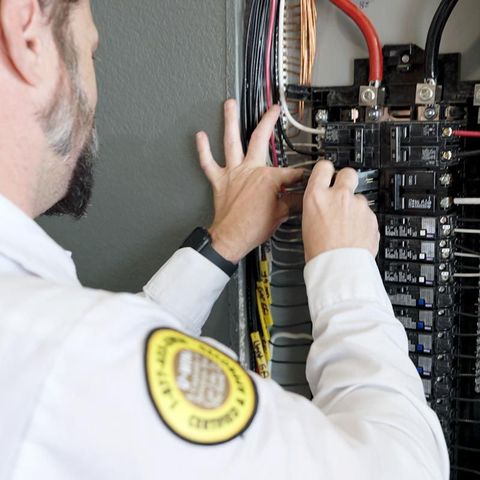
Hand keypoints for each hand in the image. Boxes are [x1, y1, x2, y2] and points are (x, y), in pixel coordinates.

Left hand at [196, 99, 303, 263]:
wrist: (231, 238)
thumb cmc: (252, 228)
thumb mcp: (281, 214)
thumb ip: (293, 201)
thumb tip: (304, 197)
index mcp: (268, 178)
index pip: (290, 172)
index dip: (300, 174)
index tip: (307, 174)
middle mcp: (250, 170)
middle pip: (260, 139)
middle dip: (268, 121)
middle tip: (272, 110)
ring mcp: (233, 173)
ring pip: (231, 142)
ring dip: (230, 121)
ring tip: (229, 104)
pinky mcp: (219, 181)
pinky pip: (208, 163)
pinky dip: (203, 150)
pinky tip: (200, 136)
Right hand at [302, 161, 379, 261]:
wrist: (339, 268)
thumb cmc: (319, 251)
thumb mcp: (307, 222)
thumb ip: (318, 206)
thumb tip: (322, 202)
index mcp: (317, 196)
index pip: (323, 167)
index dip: (326, 170)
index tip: (327, 173)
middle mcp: (339, 196)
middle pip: (348, 172)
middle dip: (346, 180)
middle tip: (342, 192)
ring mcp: (357, 205)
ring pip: (359, 197)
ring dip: (354, 206)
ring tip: (347, 224)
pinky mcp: (371, 217)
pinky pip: (367, 213)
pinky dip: (363, 221)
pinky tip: (354, 233)